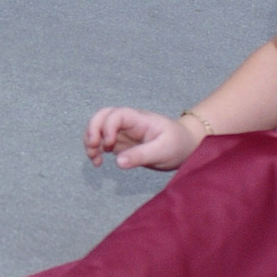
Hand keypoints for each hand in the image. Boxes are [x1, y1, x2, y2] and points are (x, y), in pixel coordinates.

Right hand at [85, 106, 199, 170]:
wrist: (186, 146)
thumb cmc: (178, 145)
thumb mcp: (163, 151)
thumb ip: (141, 155)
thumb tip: (118, 162)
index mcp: (139, 119)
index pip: (116, 114)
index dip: (107, 127)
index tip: (109, 145)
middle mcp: (128, 122)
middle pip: (102, 115)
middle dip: (92, 129)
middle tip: (93, 148)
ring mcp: (123, 132)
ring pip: (98, 128)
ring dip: (90, 140)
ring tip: (94, 158)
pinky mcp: (121, 143)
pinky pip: (102, 142)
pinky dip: (95, 150)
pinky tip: (98, 162)